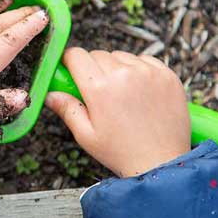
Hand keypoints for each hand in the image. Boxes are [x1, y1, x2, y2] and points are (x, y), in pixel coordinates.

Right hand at [45, 48, 190, 177]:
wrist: (163, 163)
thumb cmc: (122, 152)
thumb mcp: (86, 135)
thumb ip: (67, 109)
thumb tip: (50, 94)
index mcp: (100, 89)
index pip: (76, 55)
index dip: (70, 62)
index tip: (71, 71)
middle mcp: (124, 74)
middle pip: (98, 54)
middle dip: (93, 68)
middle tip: (97, 92)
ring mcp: (148, 73)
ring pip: (121, 56)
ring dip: (116, 68)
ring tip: (121, 93)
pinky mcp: (167, 75)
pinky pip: (145, 60)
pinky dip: (138, 69)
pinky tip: (139, 90)